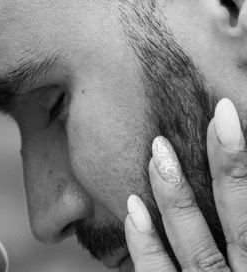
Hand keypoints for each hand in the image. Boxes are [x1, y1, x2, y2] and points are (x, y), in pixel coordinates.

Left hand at [125, 98, 246, 270]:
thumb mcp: (242, 253)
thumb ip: (234, 226)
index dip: (242, 165)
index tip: (228, 115)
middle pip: (242, 221)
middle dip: (228, 167)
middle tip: (212, 115)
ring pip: (199, 248)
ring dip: (178, 199)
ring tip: (159, 152)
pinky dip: (147, 246)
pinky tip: (132, 208)